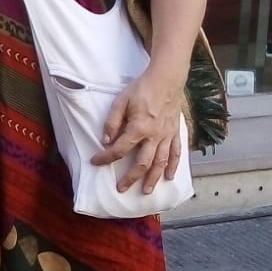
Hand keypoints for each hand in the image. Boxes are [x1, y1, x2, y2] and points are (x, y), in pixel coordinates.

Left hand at [90, 70, 185, 193]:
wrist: (166, 79)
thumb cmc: (141, 89)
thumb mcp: (121, 101)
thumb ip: (112, 122)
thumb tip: (106, 140)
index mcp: (139, 128)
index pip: (120, 149)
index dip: (106, 157)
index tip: (95, 162)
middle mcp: (154, 135)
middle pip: (142, 162)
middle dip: (131, 178)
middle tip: (122, 189)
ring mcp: (167, 135)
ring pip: (160, 162)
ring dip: (153, 178)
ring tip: (147, 191)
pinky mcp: (175, 132)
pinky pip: (175, 153)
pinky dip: (173, 166)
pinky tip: (169, 176)